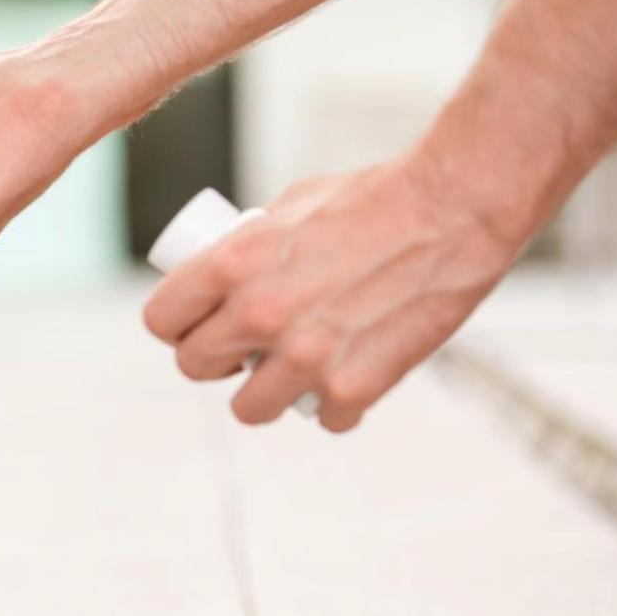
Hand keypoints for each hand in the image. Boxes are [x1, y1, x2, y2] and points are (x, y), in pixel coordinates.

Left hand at [142, 153, 522, 431]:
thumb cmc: (375, 196)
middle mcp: (258, 314)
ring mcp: (304, 356)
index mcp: (232, 263)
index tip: (194, 327)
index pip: (162, 319)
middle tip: (240, 351)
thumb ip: (250, 247)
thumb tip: (225, 278)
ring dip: (265, 394)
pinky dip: (336, 405)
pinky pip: (323, 418)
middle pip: (193, 367)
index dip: (176, 325)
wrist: (454, 208)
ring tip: (290, 372)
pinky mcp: (353, 386)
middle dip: (214, 360)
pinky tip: (348, 376)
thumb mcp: (290, 207)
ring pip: (247, 409)